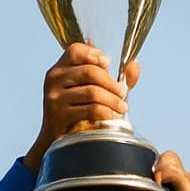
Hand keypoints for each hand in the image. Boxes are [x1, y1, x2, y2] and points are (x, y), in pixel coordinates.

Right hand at [25, 44, 135, 171]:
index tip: (108, 64)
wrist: (56, 139)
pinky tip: (113, 116)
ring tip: (122, 108)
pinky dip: (107, 113)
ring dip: (113, 100)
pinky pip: (91, 109)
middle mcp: (54, 79)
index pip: (75, 50)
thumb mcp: (93, 91)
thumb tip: (135, 66)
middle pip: (90, 71)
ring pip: (93, 92)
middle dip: (112, 83)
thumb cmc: (78, 111)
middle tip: (122, 94)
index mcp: (60, 68)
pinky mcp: (59, 115)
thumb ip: (114, 79)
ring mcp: (55, 97)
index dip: (94, 54)